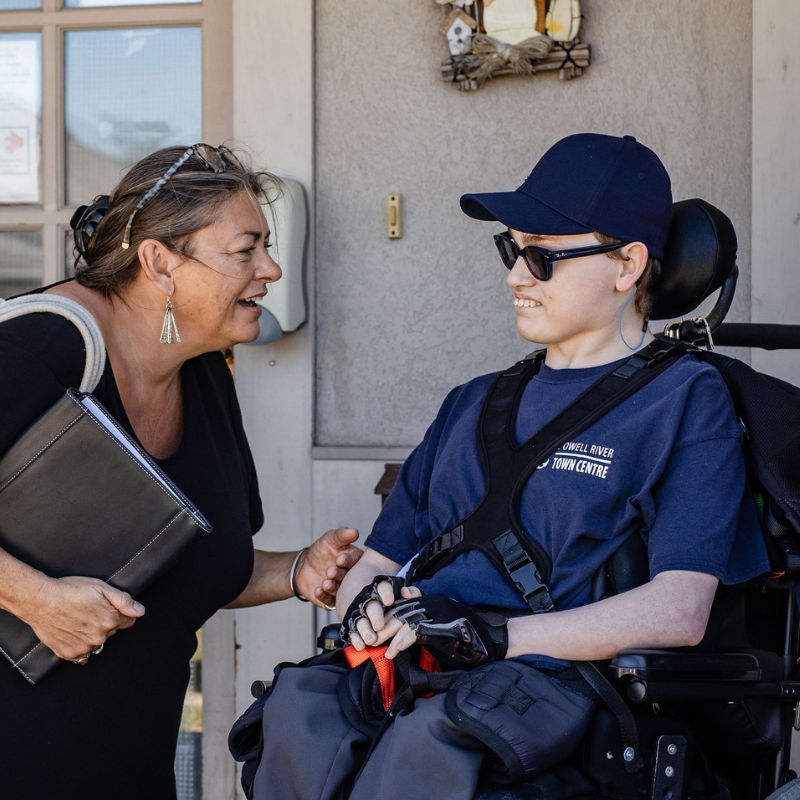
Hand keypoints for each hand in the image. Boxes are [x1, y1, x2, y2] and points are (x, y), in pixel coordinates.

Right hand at [22, 576, 144, 661]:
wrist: (40, 601)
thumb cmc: (69, 591)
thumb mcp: (101, 587)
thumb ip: (124, 601)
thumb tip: (140, 611)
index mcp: (110, 621)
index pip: (128, 621)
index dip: (120, 612)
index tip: (107, 607)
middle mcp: (98, 638)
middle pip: (112, 631)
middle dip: (105, 621)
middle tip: (89, 610)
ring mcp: (83, 647)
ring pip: (97, 642)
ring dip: (92, 633)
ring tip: (78, 619)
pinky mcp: (68, 653)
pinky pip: (81, 652)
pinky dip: (79, 643)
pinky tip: (71, 630)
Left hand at [295, 527, 361, 608]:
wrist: (305, 565)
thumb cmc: (322, 550)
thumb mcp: (330, 539)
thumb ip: (342, 535)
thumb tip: (355, 531)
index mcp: (355, 561)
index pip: (356, 562)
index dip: (349, 561)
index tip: (340, 559)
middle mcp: (351, 576)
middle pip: (349, 578)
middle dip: (340, 575)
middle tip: (331, 571)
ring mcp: (342, 589)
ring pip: (341, 591)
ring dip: (333, 587)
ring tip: (325, 583)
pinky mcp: (332, 599)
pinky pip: (329, 601)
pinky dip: (324, 596)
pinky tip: (318, 590)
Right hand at [343, 583, 421, 649]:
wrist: (377, 606)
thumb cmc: (398, 602)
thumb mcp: (406, 596)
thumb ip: (411, 593)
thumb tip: (406, 592)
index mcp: (382, 590)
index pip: (383, 587)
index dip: (385, 593)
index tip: (389, 601)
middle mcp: (370, 601)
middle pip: (371, 606)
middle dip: (375, 616)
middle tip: (379, 627)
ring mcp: (360, 613)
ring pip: (361, 620)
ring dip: (365, 630)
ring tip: (371, 640)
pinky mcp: (354, 625)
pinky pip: (353, 632)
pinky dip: (356, 639)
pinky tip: (361, 646)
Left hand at [385, 594, 507, 668]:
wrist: (494, 641)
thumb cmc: (470, 639)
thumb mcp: (443, 628)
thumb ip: (425, 627)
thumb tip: (403, 637)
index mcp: (433, 601)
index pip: (403, 604)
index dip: (388, 616)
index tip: (375, 628)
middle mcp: (433, 603)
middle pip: (400, 610)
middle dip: (382, 624)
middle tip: (369, 638)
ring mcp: (437, 612)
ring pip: (403, 620)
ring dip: (387, 634)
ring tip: (377, 646)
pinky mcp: (440, 625)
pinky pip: (414, 632)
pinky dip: (400, 643)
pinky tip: (392, 652)